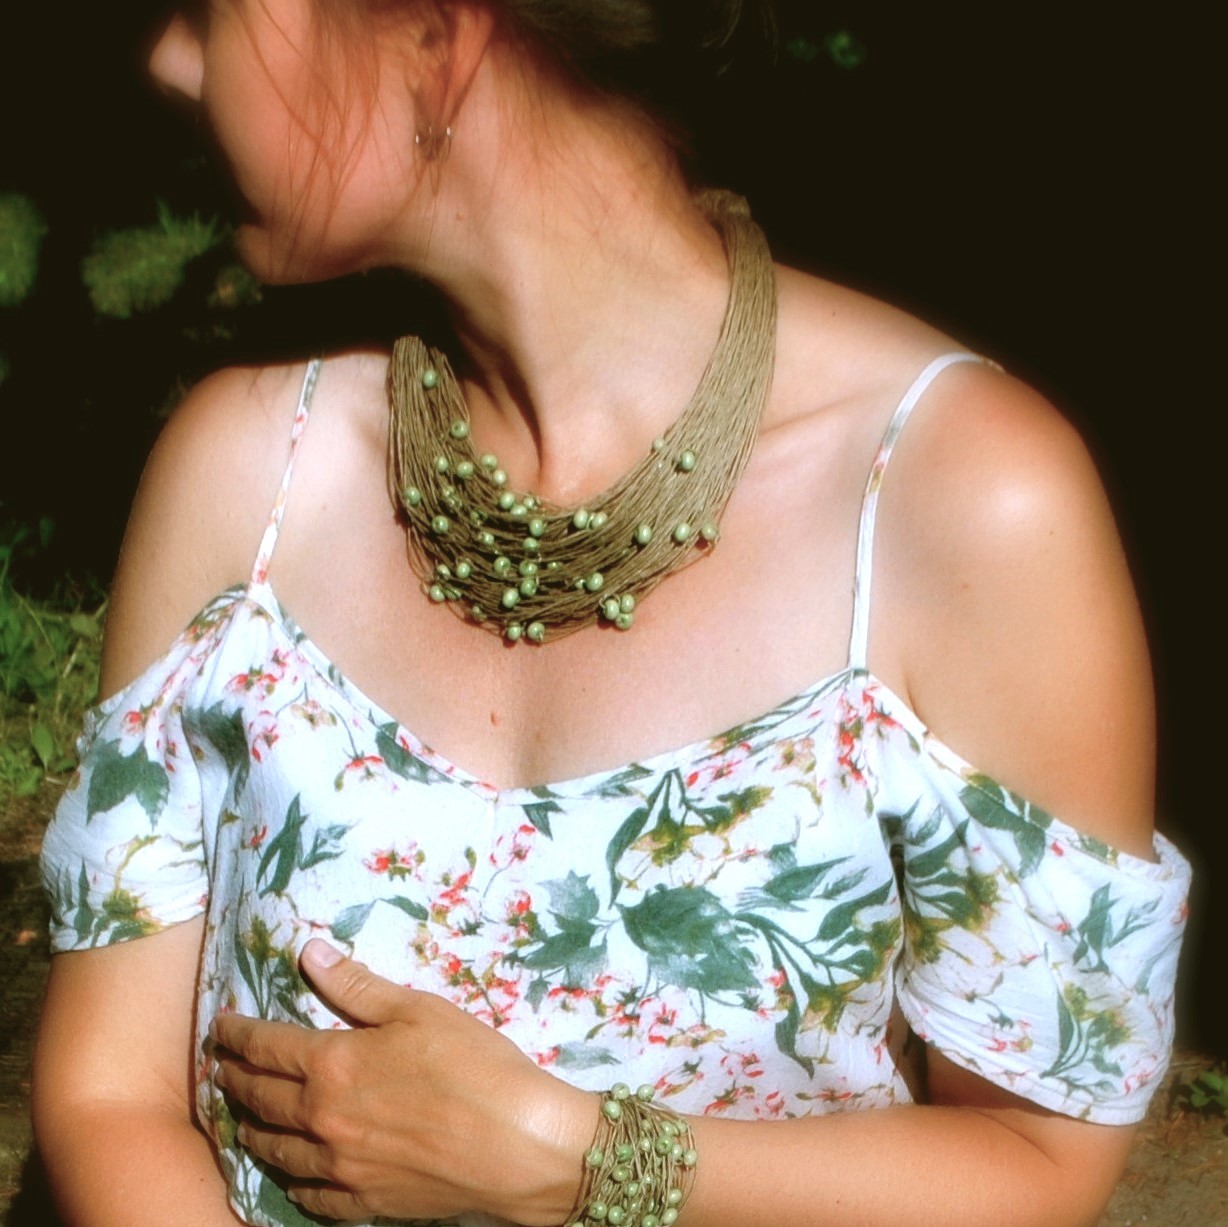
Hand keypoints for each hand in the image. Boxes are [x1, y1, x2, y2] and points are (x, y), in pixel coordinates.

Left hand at [212, 940, 593, 1223]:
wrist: (517, 1146)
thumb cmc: (474, 1065)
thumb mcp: (419, 1010)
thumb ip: (359, 986)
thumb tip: (310, 954)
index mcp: (333, 1064)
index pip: (267, 1045)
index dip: (239, 1033)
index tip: (221, 1025)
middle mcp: (321, 1118)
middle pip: (260, 1097)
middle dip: (235, 1078)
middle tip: (221, 1068)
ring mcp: (338, 1167)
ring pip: (274, 1150)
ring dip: (250, 1129)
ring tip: (240, 1117)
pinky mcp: (362, 1202)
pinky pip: (307, 1195)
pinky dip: (287, 1180)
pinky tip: (286, 1173)